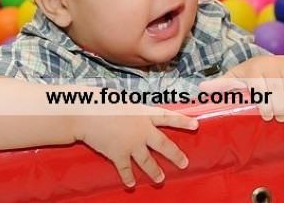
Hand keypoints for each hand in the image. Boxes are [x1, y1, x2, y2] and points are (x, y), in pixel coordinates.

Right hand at [72, 102, 197, 186]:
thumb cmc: (103, 102)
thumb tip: (136, 113)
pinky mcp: (119, 154)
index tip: (196, 125)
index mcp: (144, 114)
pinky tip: (131, 184)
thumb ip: (133, 110)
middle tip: (184, 163)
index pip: (168, 117)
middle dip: (176, 155)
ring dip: (155, 171)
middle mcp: (142, 130)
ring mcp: (132, 144)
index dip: (182, 121)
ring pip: (148, 161)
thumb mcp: (123, 101)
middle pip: (164, 145)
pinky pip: (126, 169)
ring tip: (161, 179)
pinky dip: (128, 177)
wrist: (87, 113)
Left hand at [199, 56, 283, 122]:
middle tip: (281, 118)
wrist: (261, 60)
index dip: (265, 104)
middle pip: (277, 88)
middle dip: (280, 106)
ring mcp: (283, 63)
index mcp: (252, 70)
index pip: (260, 88)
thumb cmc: (246, 76)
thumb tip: (201, 88)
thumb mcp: (232, 80)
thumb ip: (220, 86)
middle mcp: (268, 64)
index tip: (267, 116)